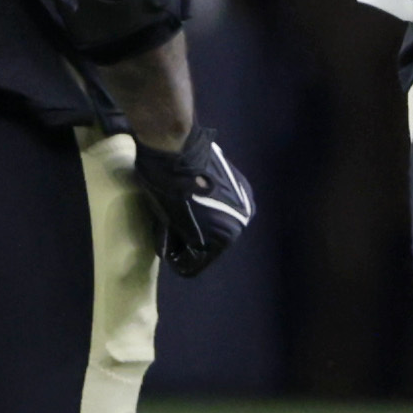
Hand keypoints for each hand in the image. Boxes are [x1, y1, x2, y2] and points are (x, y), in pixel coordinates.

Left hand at [132, 126, 254, 276]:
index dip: (180, 261)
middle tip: (174, 229)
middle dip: (194, 240)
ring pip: (221, 222)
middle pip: (213, 244)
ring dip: (205, 221)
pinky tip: (198, 195)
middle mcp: (241, 223)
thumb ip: (178, 240)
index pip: (197, 265)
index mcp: (224, 238)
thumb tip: (173, 249)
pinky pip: (226, 205)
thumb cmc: (167, 189)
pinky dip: (213, 205)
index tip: (168, 250)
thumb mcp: (167, 222)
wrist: (177, 148)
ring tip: (185, 210)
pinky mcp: (242, 183)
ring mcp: (245, 201)